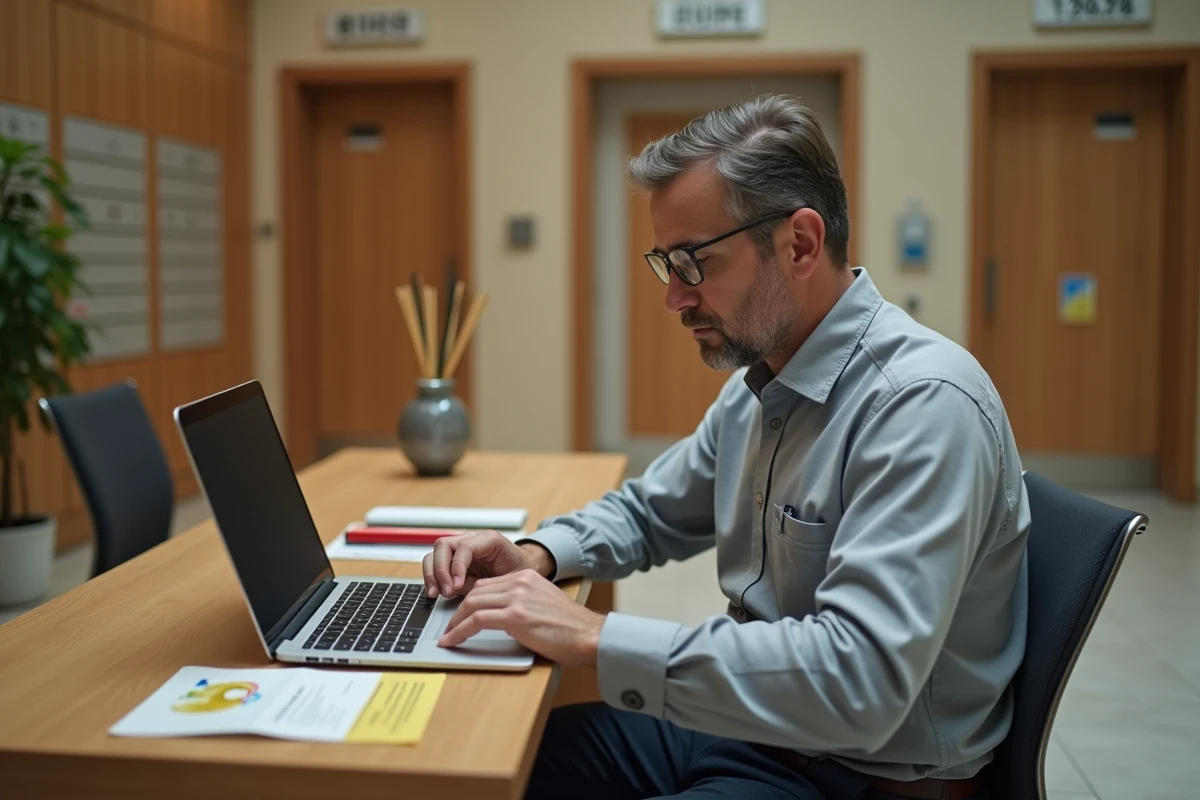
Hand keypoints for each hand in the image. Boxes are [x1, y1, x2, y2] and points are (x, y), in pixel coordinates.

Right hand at [422, 531, 554, 597]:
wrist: (523, 568)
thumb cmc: (518, 570)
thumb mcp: (510, 576)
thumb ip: (487, 582)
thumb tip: (460, 590)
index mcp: (489, 539)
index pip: (464, 547)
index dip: (457, 567)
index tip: (457, 586)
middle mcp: (471, 539)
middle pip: (443, 545)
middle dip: (440, 571)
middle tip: (446, 591)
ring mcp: (460, 547)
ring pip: (435, 553)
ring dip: (432, 574)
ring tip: (436, 593)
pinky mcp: (454, 559)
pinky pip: (436, 564)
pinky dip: (433, 578)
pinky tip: (435, 591)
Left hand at [437, 569, 603, 667]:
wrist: (589, 635)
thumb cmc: (571, 628)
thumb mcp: (543, 604)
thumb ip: (521, 602)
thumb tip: (499, 614)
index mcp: (527, 577)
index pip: (487, 584)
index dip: (470, 601)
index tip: (460, 614)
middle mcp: (520, 582)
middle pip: (476, 592)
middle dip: (458, 611)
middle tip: (449, 627)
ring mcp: (517, 597)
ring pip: (471, 604)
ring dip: (454, 622)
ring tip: (447, 636)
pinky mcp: (515, 616)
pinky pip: (475, 621)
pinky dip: (458, 631)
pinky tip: (452, 641)